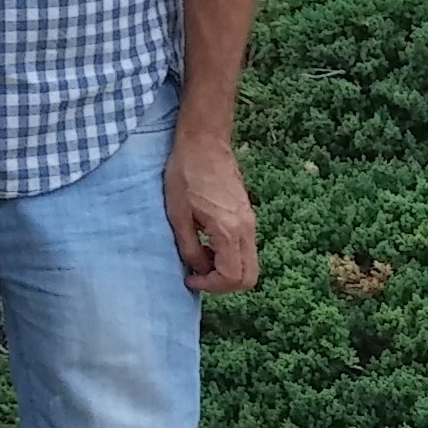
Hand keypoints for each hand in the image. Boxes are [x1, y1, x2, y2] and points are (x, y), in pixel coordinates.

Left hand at [164, 132, 258, 293]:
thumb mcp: (178, 214)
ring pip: (249, 263)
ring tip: (200, 256)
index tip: (190, 278)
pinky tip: (207, 241)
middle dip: (223, 284)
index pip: (232, 277)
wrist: (204, 142)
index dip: (210, 286)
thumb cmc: (186, 173)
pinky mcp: (248, 214)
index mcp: (229, 230)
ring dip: (226, 269)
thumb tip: (198, 270)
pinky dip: (230, 255)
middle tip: (199, 274)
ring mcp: (250, 220)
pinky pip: (245, 248)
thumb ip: (190, 248)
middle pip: (249, 277)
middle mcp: (246, 228)